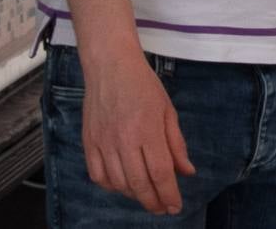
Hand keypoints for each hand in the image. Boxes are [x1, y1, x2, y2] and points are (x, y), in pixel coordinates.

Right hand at [81, 52, 194, 214]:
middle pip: (139, 183)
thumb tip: (186, 171)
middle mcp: (124, 140)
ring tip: (147, 195)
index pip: (161, 172)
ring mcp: (103, 143)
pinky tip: (122, 185)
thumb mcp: (168, 111)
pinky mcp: (89, 143)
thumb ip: (176, 144)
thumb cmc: (144, 85)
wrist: (111, 67)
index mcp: (148, 130)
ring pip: (118, 183)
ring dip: (134, 195)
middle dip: (153, 201)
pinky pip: (97, 175)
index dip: (169, 194)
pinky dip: (111, 186)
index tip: (175, 206)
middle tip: (163, 208)